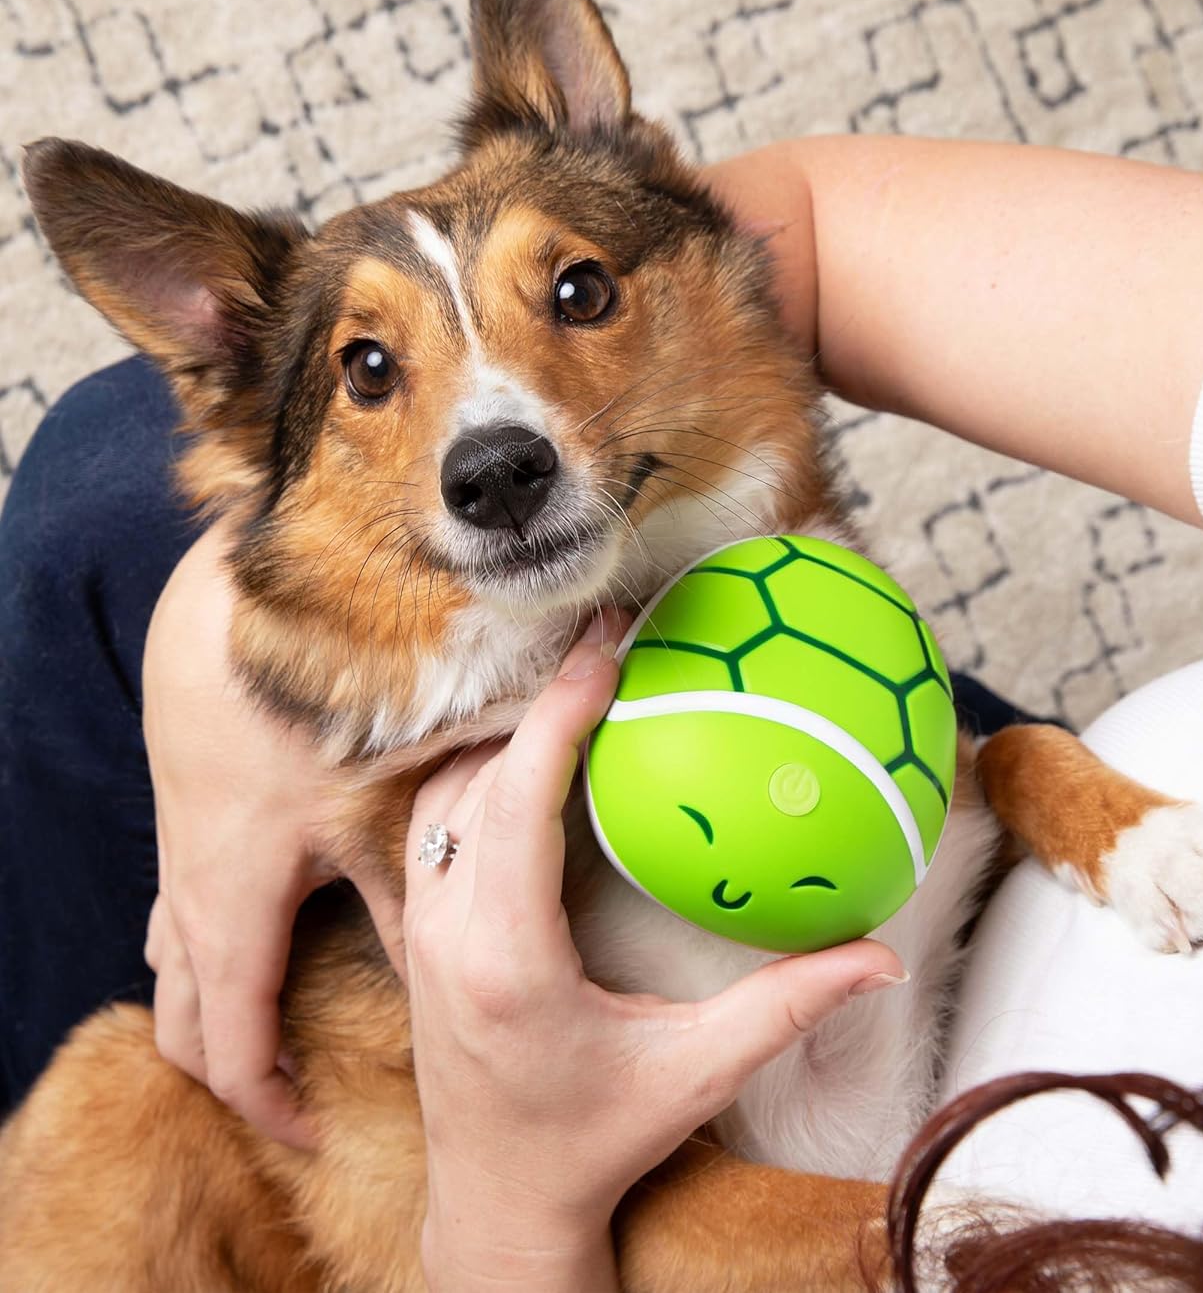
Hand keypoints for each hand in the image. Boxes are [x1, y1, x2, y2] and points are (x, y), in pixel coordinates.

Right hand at [142, 522, 402, 1149]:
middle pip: (183, 1024)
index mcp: (236, 907)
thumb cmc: (301, 701)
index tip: (314, 1134)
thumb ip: (430, 873)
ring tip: (266, 1034)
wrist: (225, 608)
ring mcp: (182, 852)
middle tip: (289, 1101)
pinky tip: (248, 926)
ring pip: (173, 965)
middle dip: (228, 1074)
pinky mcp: (189, 811)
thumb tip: (488, 930)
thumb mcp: (378, 802)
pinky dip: (207, 941)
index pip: (235, 1045)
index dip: (271, 1105)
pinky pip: (179, 903)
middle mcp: (193, 894)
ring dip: (210, 1009)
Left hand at [405, 611, 905, 1291]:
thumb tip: (881, 958)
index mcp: (508, 959)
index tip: (605, 649)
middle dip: (539, 696)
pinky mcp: (415, 932)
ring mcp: (419, 931)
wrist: (496, 1203)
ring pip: (443, 791)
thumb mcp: (697, 1074)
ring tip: (575, 679)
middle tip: (608, 637)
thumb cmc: (596, 1143)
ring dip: (503, 729)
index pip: (517, 800)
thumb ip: (789, 1008)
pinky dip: (477, 768)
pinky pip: (434, 821)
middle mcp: (447, 932)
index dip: (556, 714)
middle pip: (476, 776)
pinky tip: (532, 749)